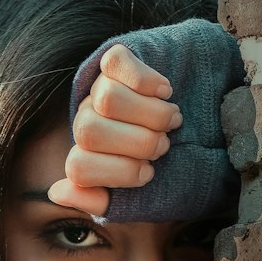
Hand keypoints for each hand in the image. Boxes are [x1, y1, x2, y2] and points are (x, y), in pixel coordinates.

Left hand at [47, 44, 182, 216]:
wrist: (203, 119)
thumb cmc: (169, 164)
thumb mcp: (139, 195)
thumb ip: (99, 200)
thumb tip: (57, 192)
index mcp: (87, 157)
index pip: (77, 168)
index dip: (119, 173)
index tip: (149, 174)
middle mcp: (86, 121)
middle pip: (90, 132)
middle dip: (137, 144)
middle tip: (163, 147)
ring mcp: (98, 88)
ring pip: (106, 99)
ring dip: (149, 114)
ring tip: (172, 121)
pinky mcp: (115, 60)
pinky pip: (115, 64)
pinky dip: (146, 81)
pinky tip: (165, 92)